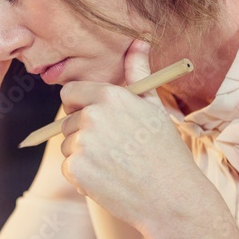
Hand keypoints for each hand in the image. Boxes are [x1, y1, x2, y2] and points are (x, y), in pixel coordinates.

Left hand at [58, 39, 209, 234]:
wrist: (172, 198)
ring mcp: (82, 143)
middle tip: (115, 150)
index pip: (70, 92)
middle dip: (83, 134)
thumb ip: (138, 73)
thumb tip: (138, 41)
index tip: (94, 119)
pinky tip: (109, 180)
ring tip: (115, 165)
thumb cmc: (165, 152)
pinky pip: (68, 167)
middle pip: (67, 121)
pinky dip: (82, 176)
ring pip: (68, 145)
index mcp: (110, 97)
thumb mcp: (153, 107)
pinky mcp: (75, 169)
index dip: (80, 106)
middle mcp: (92, 116)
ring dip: (83, 156)